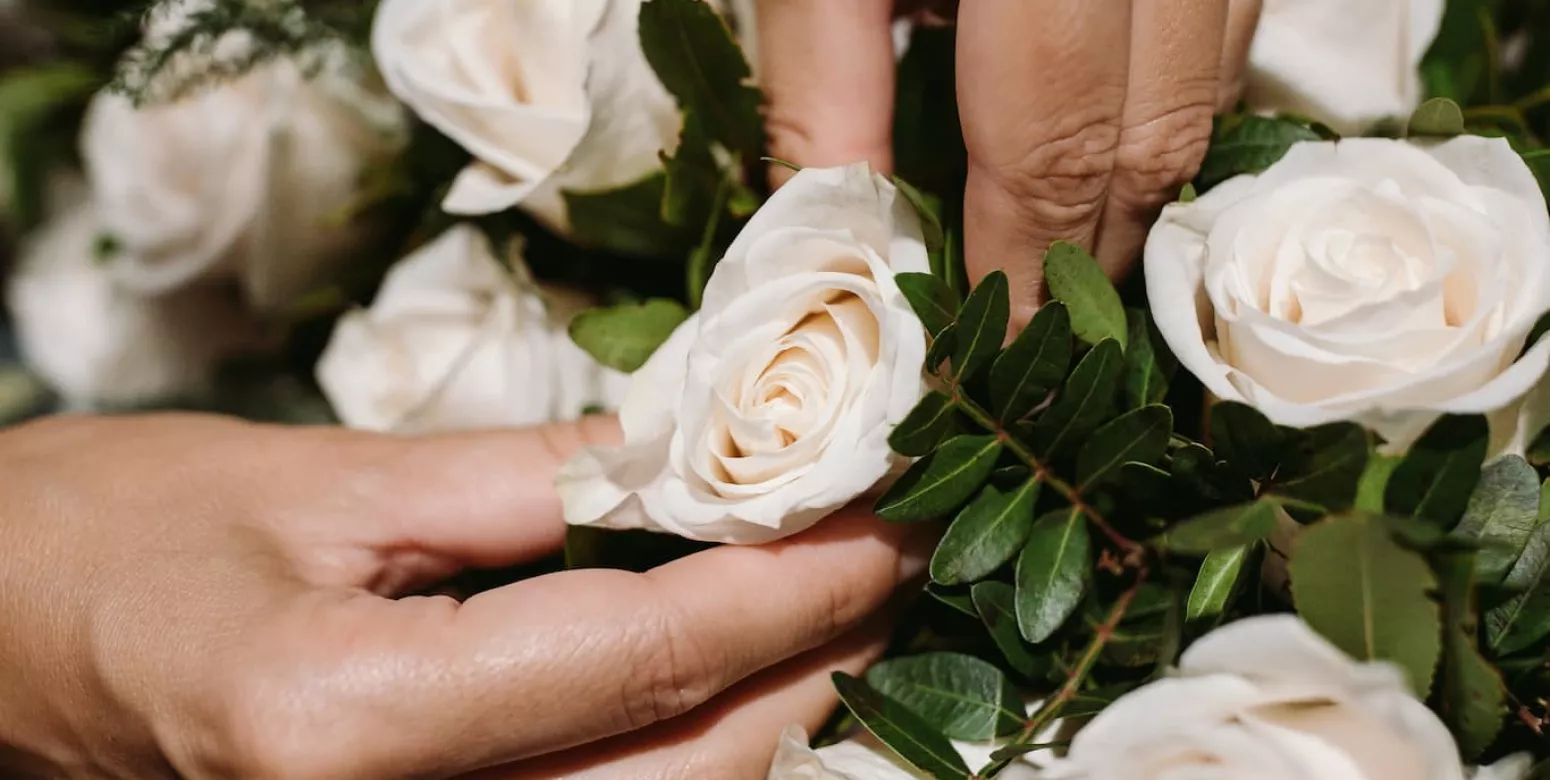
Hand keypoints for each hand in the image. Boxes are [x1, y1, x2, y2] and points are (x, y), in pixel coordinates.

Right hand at [0, 414, 926, 778]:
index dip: (781, 588)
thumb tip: (680, 458)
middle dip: (805, 664)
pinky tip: (731, 686)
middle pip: (675, 765)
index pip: (637, 658)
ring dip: (767, 719)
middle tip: (887, 561)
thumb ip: (518, 482)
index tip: (880, 523)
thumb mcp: (315, 482)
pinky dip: (680, 753)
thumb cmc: (110, 540)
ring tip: (835, 613)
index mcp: (347, 723)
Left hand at [757, 0, 1262, 329]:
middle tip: (1041, 327)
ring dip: (1144, 183)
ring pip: (1213, 83)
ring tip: (1075, 251)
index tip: (998, 344)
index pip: (1055, 141)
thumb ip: (825, 85)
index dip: (1031, 261)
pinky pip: (1228, 21)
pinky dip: (1174, 97)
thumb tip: (839, 240)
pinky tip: (1115, 135)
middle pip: (1156, 129)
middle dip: (1097, 247)